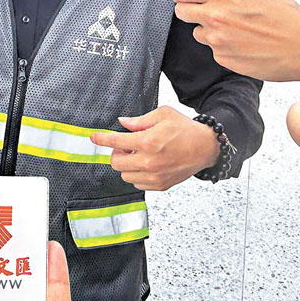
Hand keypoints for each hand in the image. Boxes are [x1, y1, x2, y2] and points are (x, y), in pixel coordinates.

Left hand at [90, 106, 217, 190]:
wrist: (206, 147)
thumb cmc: (185, 129)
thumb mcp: (162, 115)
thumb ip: (139, 120)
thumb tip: (122, 123)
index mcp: (148, 141)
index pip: (116, 142)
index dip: (101, 139)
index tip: (94, 137)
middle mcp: (149, 162)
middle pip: (116, 162)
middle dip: (117, 153)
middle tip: (127, 145)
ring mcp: (155, 176)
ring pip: (125, 175)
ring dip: (127, 165)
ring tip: (139, 155)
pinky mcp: (160, 185)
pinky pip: (137, 183)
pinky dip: (137, 175)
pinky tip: (147, 164)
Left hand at [173, 0, 299, 80]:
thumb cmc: (288, 18)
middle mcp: (215, 19)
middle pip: (182, 13)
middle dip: (190, 10)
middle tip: (206, 11)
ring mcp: (217, 41)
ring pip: (198, 33)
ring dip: (209, 30)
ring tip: (235, 29)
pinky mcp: (223, 59)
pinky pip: (213, 50)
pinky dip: (223, 46)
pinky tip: (243, 42)